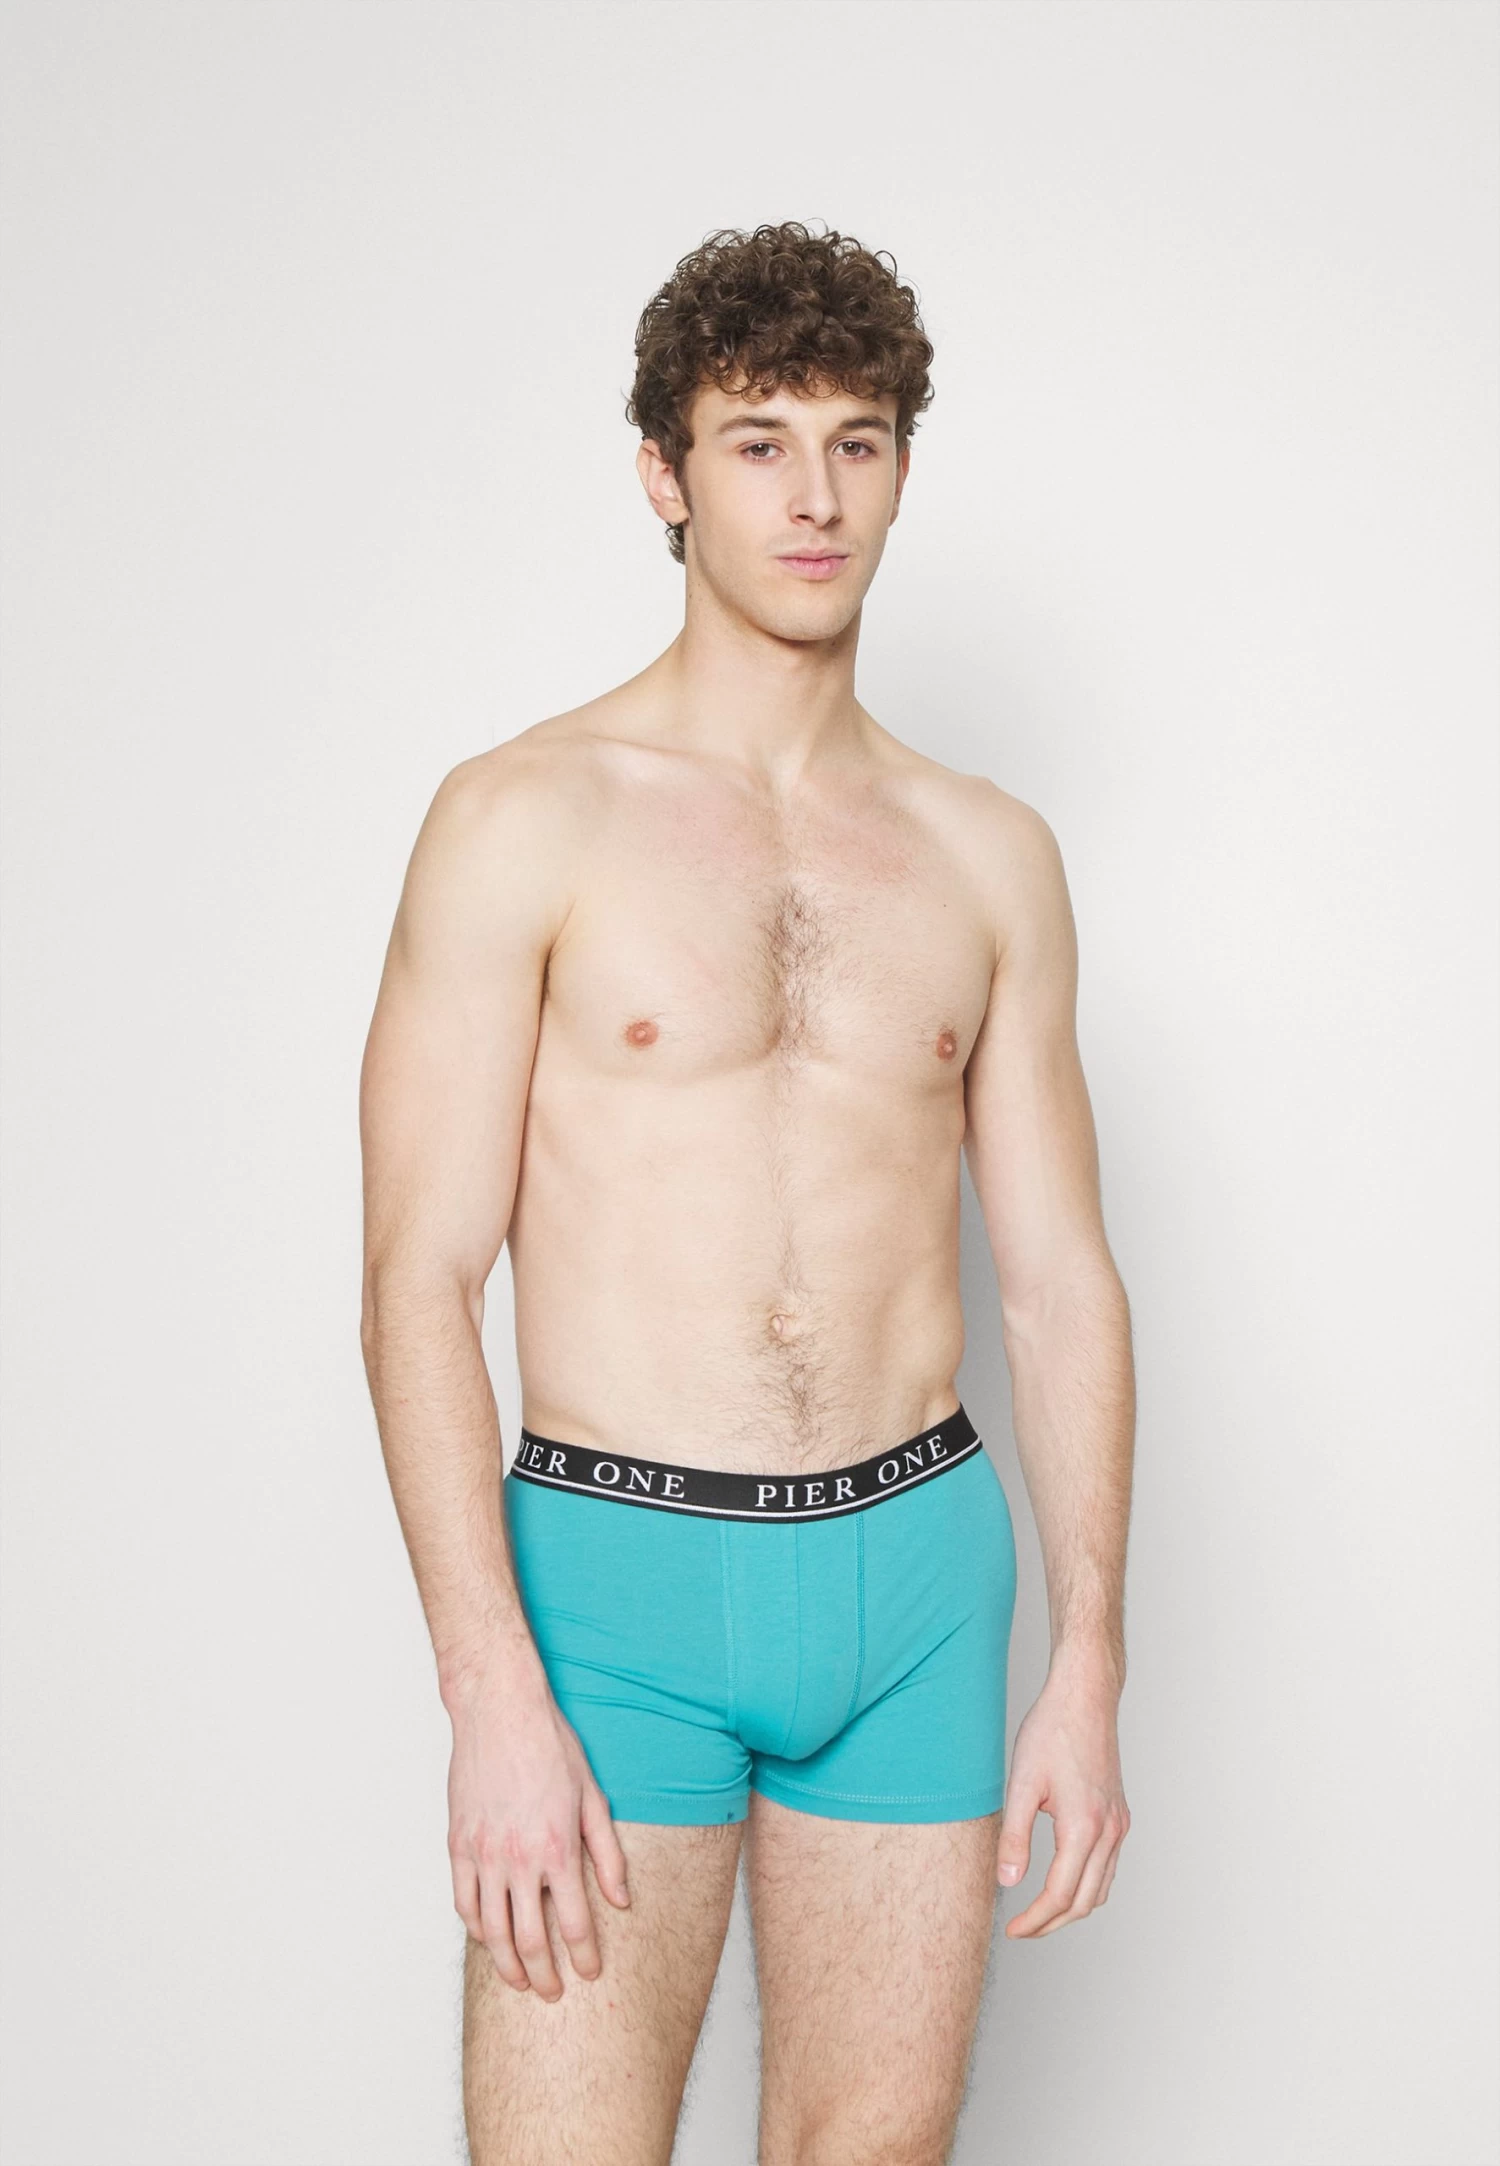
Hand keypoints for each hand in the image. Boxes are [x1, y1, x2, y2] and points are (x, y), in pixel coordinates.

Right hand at [445, 1658, 630, 1996]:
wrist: (500, 1710)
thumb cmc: (551, 1745)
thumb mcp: (593, 1796)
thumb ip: (607, 1853)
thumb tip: (621, 1899)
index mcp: (558, 1847)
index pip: (575, 1923)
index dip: (584, 1956)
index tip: (589, 1974)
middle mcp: (519, 1859)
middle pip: (530, 1939)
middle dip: (545, 1974)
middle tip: (553, 1993)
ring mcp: (484, 1853)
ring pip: (492, 1931)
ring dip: (507, 1964)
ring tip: (520, 1981)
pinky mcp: (458, 1844)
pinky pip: (464, 1902)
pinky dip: (475, 1928)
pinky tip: (487, 1939)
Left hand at [995, 1649, 1129, 1937]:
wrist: (1084, 1697)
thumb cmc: (1051, 1731)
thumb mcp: (1021, 1783)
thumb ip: (1014, 1836)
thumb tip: (1008, 1882)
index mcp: (1084, 1827)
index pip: (1060, 1895)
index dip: (1034, 1920)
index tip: (1013, 1930)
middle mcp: (1109, 1831)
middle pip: (1084, 1902)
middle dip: (1052, 1923)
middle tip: (1022, 1929)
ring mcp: (1119, 1824)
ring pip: (1101, 1889)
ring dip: (1072, 1908)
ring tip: (1039, 1912)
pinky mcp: (1119, 1815)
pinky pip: (1108, 1867)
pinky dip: (1088, 1886)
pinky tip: (1064, 1880)